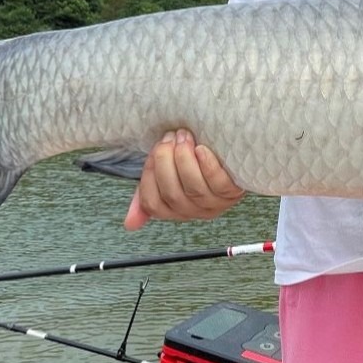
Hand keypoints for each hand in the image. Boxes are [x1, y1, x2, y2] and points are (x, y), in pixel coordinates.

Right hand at [124, 129, 244, 229]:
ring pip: (193, 188)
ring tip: (185, 137)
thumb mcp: (165, 177)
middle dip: (165, 160)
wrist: (228, 155)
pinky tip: (202, 149)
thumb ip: (147, 193)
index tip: (155, 149)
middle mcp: (194, 211)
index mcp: (174, 209)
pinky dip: (207, 165)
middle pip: (171, 193)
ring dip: (185, 159)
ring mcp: (215, 204)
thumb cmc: (193, 165)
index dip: (149, 175)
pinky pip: (218, 183)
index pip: (152, 202)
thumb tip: (129, 225)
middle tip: (170, 137)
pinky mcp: (233, 193)